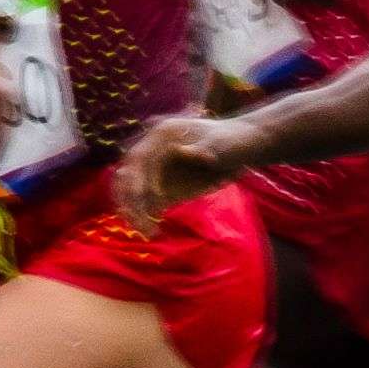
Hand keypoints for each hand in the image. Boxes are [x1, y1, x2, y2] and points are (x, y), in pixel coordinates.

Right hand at [113, 112, 262, 227]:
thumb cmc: (230, 140)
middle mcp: (153, 153)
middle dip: (129, 198)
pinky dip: (147, 217)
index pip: (139, 157)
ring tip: (145, 230)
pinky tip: (152, 231)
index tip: (142, 195)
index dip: (136, 176)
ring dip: (135, 211)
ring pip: (135, 193)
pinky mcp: (165, 188)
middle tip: (137, 219)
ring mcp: (157, 171)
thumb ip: (200, 147)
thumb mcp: (219, 142)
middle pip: (129, 176)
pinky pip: (149, 204)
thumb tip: (179, 151)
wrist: (239, 149)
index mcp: (161, 136)